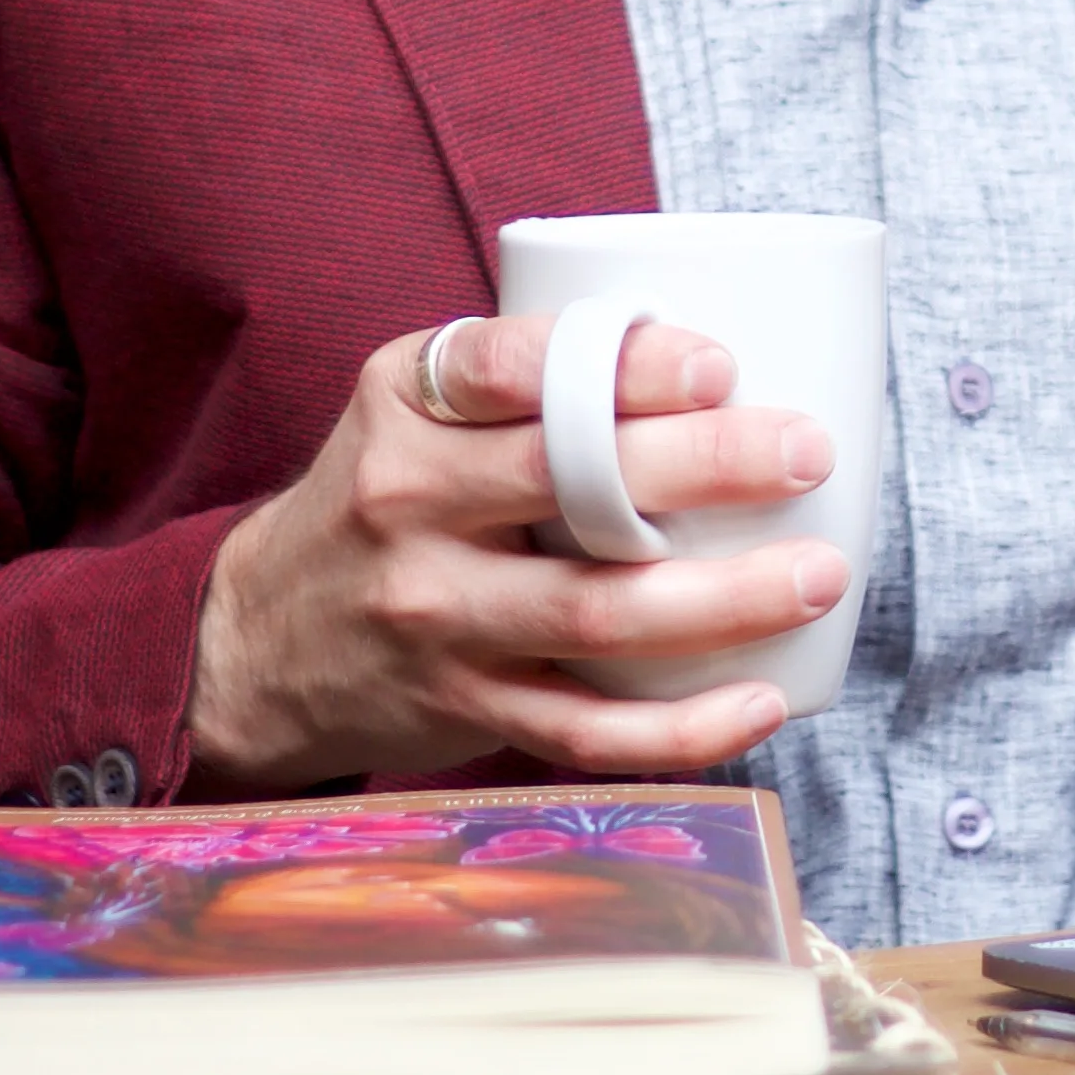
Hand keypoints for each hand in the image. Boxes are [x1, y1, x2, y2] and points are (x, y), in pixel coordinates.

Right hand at [186, 311, 846, 791]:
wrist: (253, 640)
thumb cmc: (386, 498)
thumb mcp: (414, 406)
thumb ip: (527, 376)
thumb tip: (720, 345)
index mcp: (406, 402)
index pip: (509, 366)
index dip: (622, 365)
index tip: (720, 366)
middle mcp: (409, 505)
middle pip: (573, 484)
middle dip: (708, 466)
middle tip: (809, 451)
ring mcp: (434, 616)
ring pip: (596, 613)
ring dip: (726, 599)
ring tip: (822, 572)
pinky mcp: (462, 708)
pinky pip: (586, 729)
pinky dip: (683, 728)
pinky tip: (763, 700)